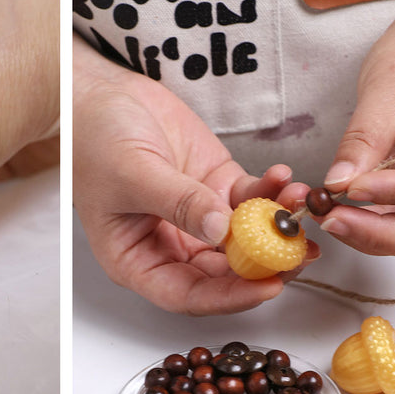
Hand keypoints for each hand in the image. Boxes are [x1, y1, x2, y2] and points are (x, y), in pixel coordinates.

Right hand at [74, 37, 315, 314]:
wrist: (101, 96)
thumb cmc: (95, 141)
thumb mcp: (133, 174)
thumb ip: (178, 203)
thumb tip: (221, 230)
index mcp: (139, 262)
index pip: (188, 295)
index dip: (229, 297)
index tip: (267, 286)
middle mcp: (171, 248)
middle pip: (224, 273)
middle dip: (264, 264)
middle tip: (299, 253)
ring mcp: (198, 220)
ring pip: (245, 239)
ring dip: (276, 227)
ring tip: (299, 208)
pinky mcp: (216, 188)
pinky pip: (251, 201)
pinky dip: (272, 193)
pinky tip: (284, 179)